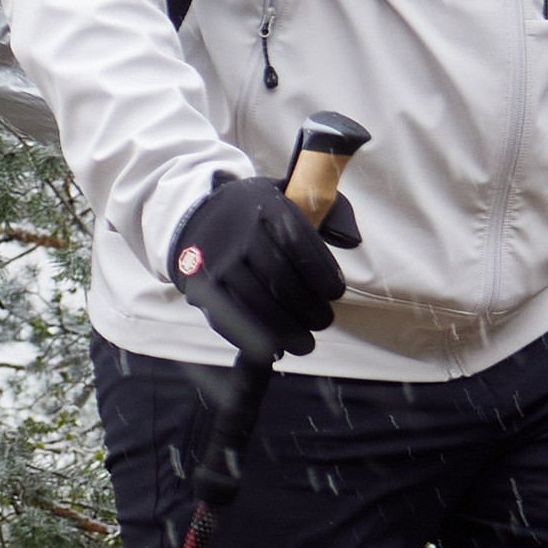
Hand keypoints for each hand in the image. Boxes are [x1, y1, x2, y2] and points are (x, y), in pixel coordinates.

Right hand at [169, 171, 361, 358]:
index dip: (322, 272)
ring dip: (286, 329)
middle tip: (324, 322)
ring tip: (305, 344)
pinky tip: (273, 350)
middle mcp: (238, 231)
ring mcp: (217, 259)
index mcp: (265, 206)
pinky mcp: (200, 285)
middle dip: (308, 306)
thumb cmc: (253, 217)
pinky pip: (228, 316)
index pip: (299, 242)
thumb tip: (353, 241)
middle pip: (280, 276)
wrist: (194, 221)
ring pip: (257, 301)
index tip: (336, 293)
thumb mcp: (285, 197)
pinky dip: (252, 338)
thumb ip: (324, 210)